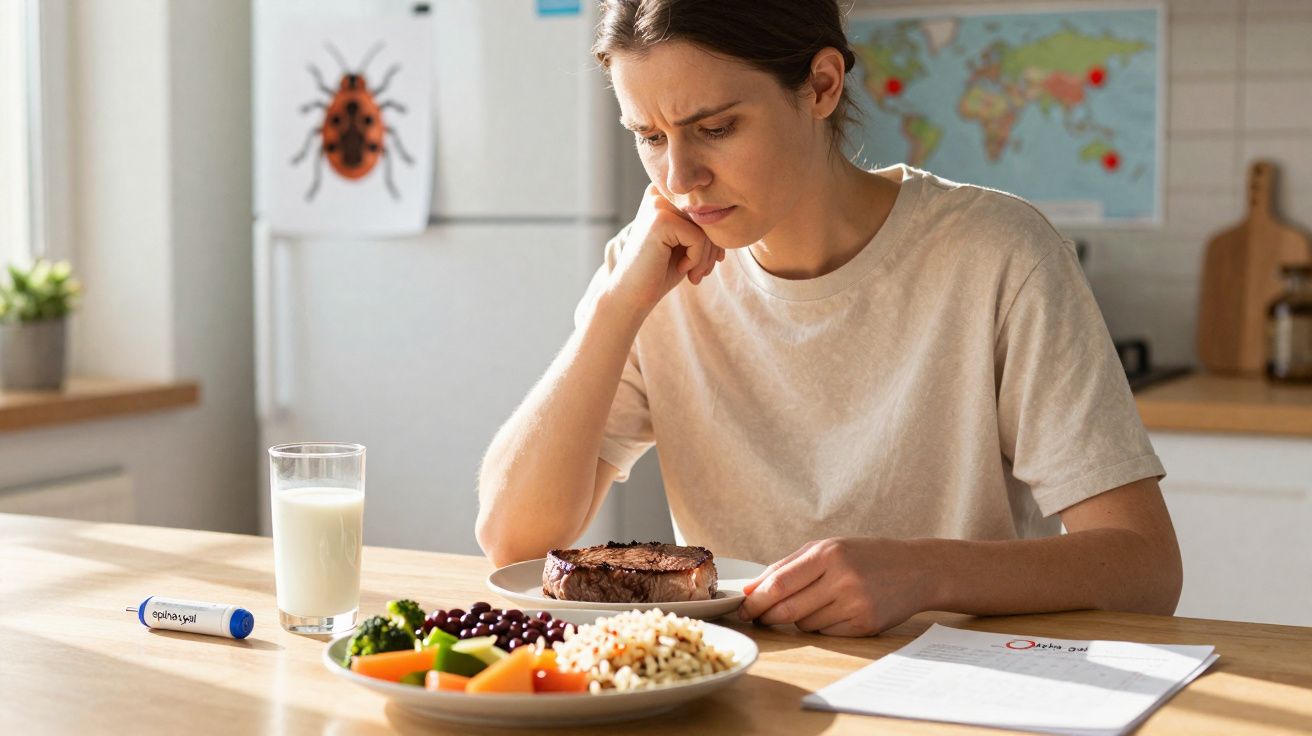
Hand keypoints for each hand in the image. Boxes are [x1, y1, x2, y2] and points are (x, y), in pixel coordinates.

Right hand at [605, 184, 725, 313]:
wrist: (632, 295)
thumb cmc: (661, 270)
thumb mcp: (687, 243)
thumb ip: (704, 225)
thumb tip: (735, 214)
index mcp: (663, 193)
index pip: (706, 206)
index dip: (714, 234)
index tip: (712, 259)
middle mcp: (658, 193)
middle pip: (707, 214)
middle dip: (713, 247)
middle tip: (703, 272)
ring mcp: (657, 205)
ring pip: (706, 226)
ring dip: (707, 256)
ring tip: (695, 274)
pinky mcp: (660, 220)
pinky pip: (699, 238)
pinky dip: (697, 259)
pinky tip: (683, 269)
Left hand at [736, 537, 937, 636]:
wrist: (917, 569)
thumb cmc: (866, 555)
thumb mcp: (828, 548)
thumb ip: (787, 566)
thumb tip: (752, 589)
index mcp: (828, 554)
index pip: (779, 583)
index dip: (756, 600)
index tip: (742, 608)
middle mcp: (842, 579)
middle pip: (787, 609)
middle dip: (767, 616)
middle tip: (759, 617)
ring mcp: (855, 604)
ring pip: (804, 624)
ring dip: (797, 619)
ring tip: (813, 602)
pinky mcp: (865, 625)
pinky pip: (825, 633)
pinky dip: (820, 626)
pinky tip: (834, 611)